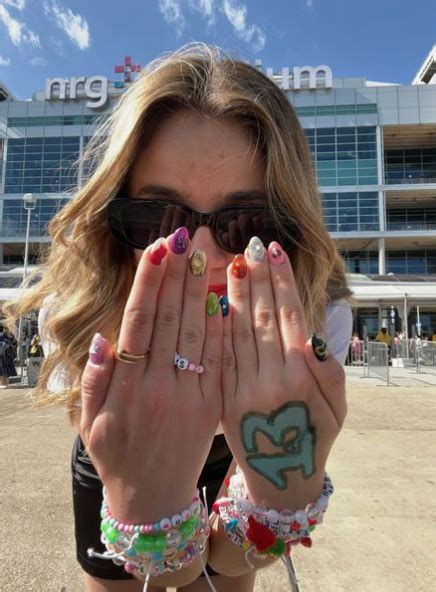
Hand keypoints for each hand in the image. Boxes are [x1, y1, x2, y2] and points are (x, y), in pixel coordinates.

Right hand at [80, 230, 222, 522]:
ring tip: (205, 255)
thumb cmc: (117, 456)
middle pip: (171, 320)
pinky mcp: (213, 406)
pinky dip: (222, 330)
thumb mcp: (90, 424)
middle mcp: (159, 387)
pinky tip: (226, 299)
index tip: (157, 248)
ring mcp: (190, 396)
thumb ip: (96, 380)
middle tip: (185, 236)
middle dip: (177, 275)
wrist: (154, 498)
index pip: (140, 323)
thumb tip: (103, 339)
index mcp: (127, 388)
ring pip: (198, 334)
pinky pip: (219, 362)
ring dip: (201, 292)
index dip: (149, 284)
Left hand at [221, 238, 346, 508]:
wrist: (281, 479)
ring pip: (236, 331)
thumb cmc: (315, 437)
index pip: (287, 316)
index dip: (280, 281)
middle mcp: (270, 380)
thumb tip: (313, 335)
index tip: (272, 250)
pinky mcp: (221, 398)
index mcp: (301, 378)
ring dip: (234, 294)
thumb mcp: (337, 408)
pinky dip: (216, 325)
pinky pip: (219, 355)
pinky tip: (213, 299)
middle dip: (256, 278)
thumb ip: (329, 371)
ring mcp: (242, 389)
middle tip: (249, 245)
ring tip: (232, 263)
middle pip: (260, 317)